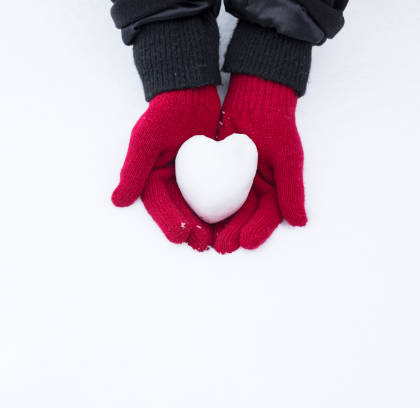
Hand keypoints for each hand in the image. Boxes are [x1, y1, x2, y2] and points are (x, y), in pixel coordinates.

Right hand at [112, 86, 220, 250]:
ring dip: (207, 224)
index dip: (169, 222)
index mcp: (151, 177)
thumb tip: (117, 201)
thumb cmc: (164, 113)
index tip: (182, 236)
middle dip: (191, 229)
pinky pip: (217, 192)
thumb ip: (133, 171)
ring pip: (199, 207)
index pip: (159, 205)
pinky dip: (223, 206)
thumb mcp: (146, 141)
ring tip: (218, 239)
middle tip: (203, 244)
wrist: (190, 91)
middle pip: (180, 210)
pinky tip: (233, 219)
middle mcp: (170, 181)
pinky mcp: (210, 171)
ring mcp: (191, 177)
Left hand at [213, 75, 306, 253]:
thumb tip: (300, 222)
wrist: (255, 99)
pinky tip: (191, 215)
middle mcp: (255, 188)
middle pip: (244, 216)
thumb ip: (291, 188)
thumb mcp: (287, 156)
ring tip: (204, 239)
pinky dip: (202, 203)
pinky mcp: (217, 171)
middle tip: (221, 247)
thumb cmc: (277, 125)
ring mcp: (235, 180)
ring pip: (225, 208)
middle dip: (233, 233)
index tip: (244, 243)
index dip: (256, 230)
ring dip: (216, 224)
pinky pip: (209, 190)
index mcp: (274, 188)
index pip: (266, 215)